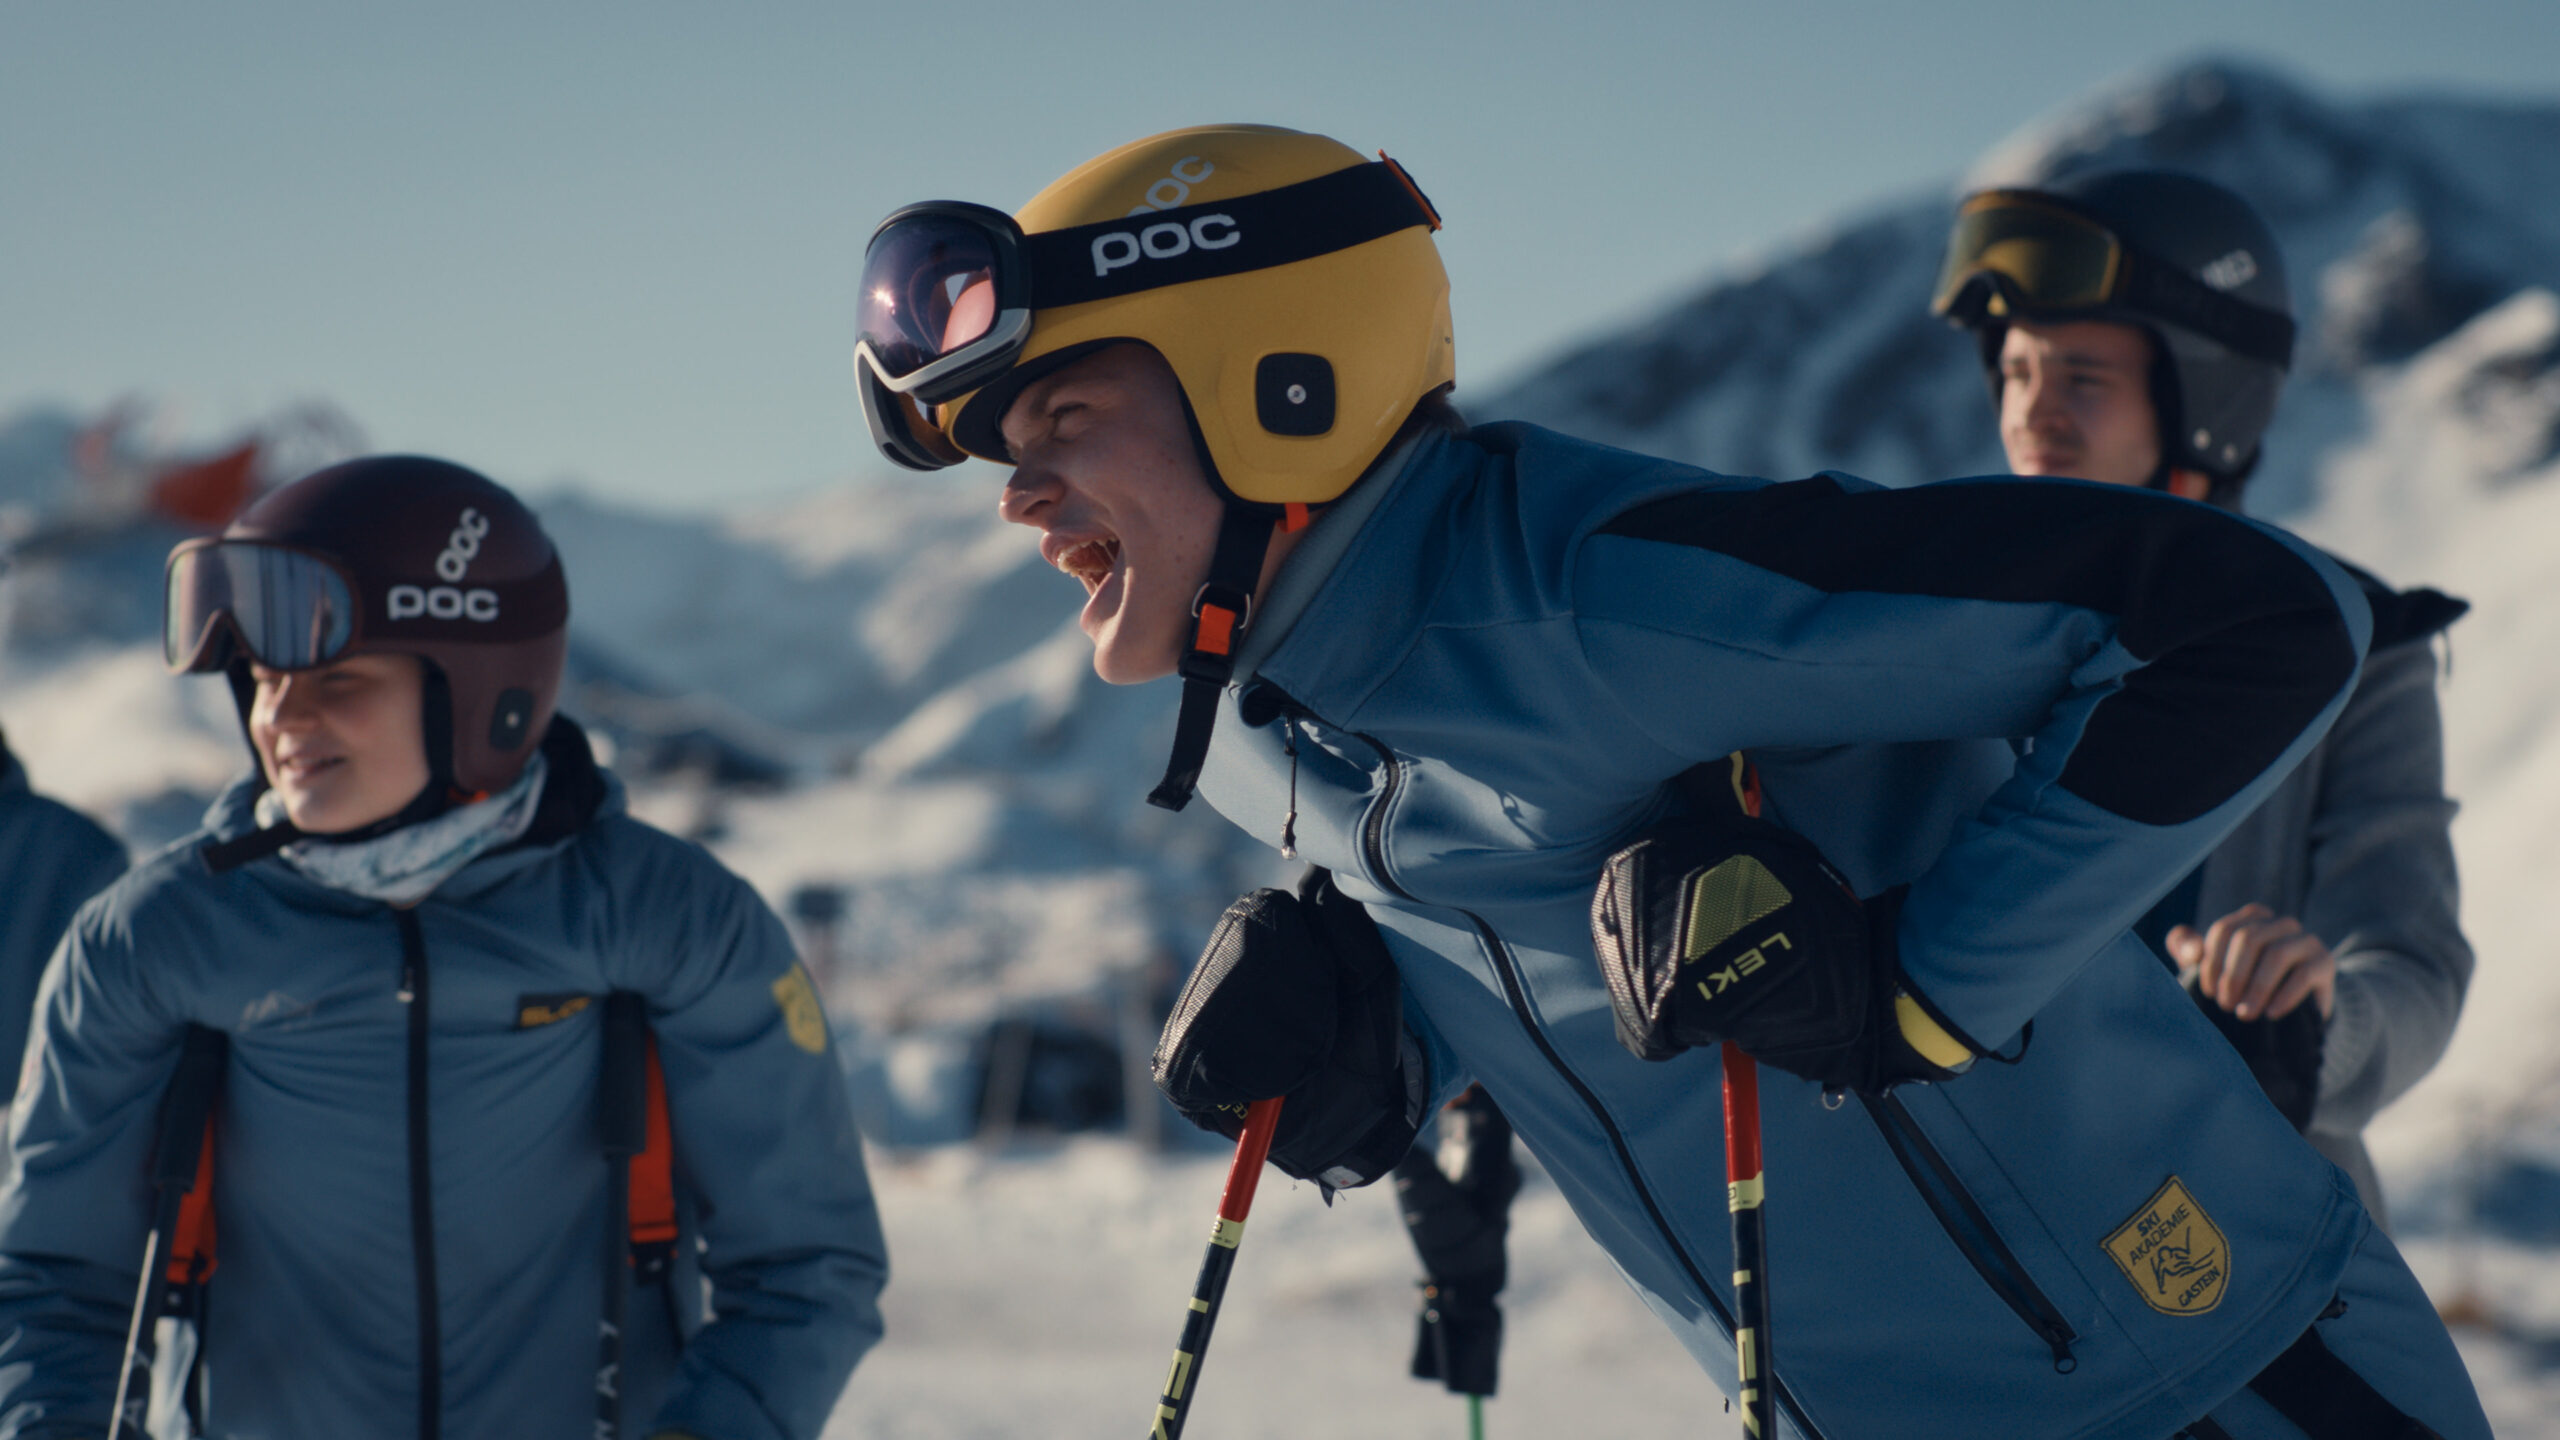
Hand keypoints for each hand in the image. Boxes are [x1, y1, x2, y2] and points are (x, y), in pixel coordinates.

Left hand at [2165, 903, 2335, 1021]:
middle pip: (2248, 939)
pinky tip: (2270, 1014)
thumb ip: (2187, 949)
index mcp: (2252, 918)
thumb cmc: (2245, 985)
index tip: (2208, 992)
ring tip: (2244, 1014)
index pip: (2224, 930)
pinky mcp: (2324, 963)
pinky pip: (2303, 975)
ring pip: (2276, 955)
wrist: (2296, 1010)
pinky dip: (2283, 996)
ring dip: (2256, 988)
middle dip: (2232, 976)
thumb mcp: (2212, 966)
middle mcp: (2280, 923)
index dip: (2211, 963)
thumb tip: (2190, 951)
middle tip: (2226, 1006)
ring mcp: (2306, 941)